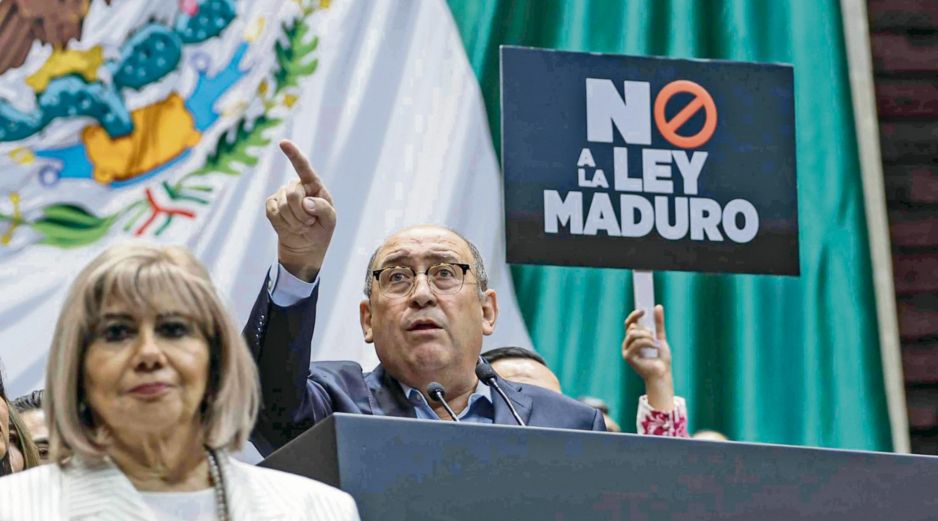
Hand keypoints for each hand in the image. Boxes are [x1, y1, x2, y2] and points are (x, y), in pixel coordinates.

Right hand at [266, 140, 335, 281]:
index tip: (283, 143)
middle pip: (293, 193)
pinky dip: (283, 224)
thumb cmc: (320, 230)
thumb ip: (323, 209)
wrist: (305, 246)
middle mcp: (296, 186)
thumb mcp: (329, 221)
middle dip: (301, 213)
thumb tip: (306, 202)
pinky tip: (289, 226)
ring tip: (301, 226)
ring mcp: (281, 194)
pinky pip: (273, 212)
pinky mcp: (271, 205)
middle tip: (309, 223)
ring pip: (283, 206)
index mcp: (313, 185)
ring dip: (294, 222)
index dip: (293, 154)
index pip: (303, 167)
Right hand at [622, 305, 674, 411]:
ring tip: (655, 343)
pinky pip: (636, 343)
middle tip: (654, 336)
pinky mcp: (627, 356)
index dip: (634, 315)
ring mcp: (626, 350)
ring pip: (633, 333)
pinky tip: (655, 347)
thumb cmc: (660, 358)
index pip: (630, 323)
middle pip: (631, 327)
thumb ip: (658, 323)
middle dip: (645, 329)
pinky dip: (648, 343)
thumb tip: (658, 306)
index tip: (643, 310)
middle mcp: (627, 343)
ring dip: (647, 336)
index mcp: (633, 338)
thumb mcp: (660, 336)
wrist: (662, 373)